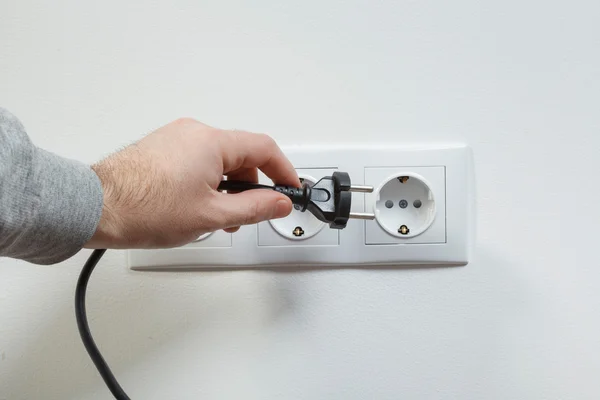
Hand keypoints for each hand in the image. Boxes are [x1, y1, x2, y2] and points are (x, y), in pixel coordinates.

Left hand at [85, 118, 299, 248]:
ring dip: (227, 187)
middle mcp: (193, 132)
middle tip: (249, 214)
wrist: (95, 208)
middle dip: (250, 186)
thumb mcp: (212, 215)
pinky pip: (197, 161)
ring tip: (217, 218)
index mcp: (211, 142)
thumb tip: (279, 202)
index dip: (283, 170)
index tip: (290, 188)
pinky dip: (207, 182)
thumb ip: (254, 207)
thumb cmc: (144, 208)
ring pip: (218, 160)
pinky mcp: (161, 148)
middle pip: (240, 155)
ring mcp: (175, 138)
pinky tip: (197, 206)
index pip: (264, 148)